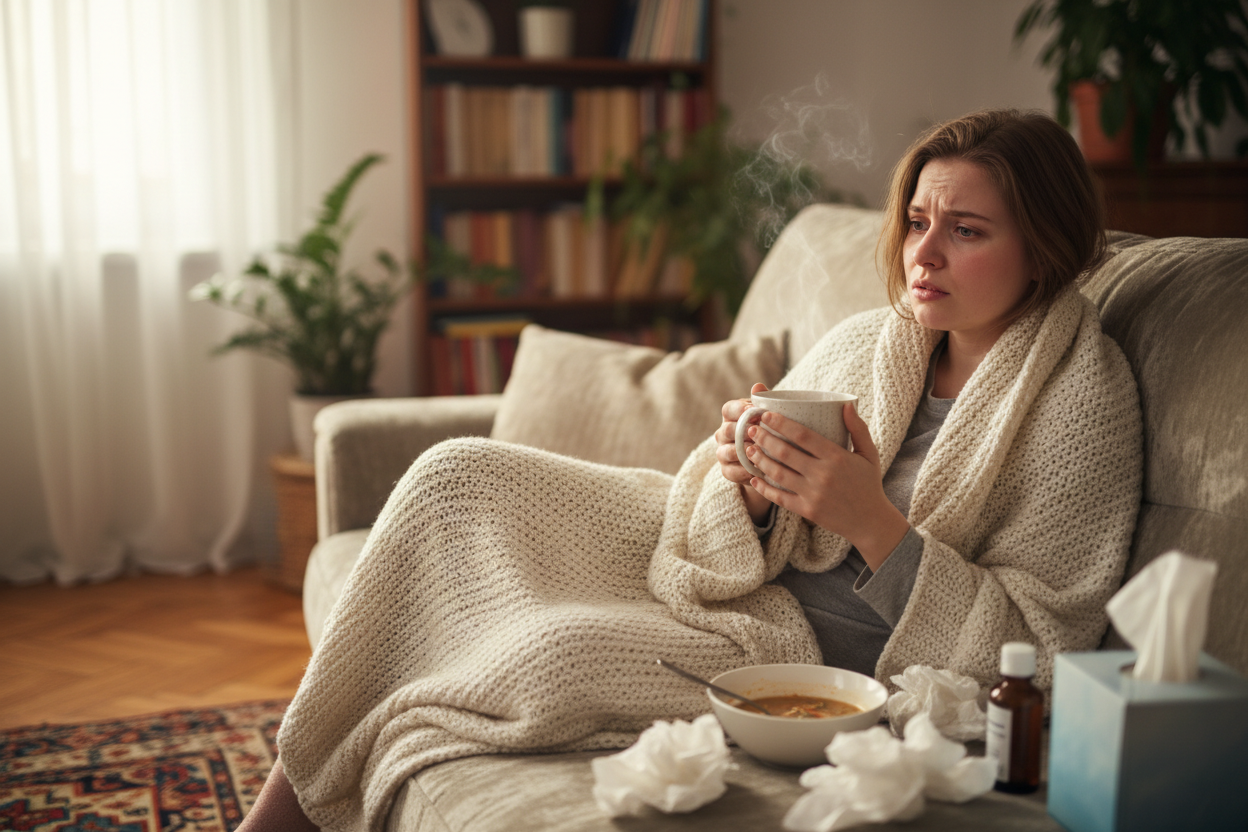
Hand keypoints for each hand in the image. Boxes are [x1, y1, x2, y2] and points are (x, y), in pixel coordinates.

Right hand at [715, 382, 774, 523]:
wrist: (770, 461)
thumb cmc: (770, 431)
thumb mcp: (769, 417)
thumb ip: (764, 402)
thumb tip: (758, 386)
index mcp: (732, 416)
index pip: (728, 409)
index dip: (738, 409)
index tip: (752, 410)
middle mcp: (723, 433)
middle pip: (726, 430)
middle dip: (741, 432)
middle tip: (757, 433)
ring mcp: (723, 452)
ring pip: (727, 452)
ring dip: (743, 452)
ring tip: (759, 453)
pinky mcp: (727, 471)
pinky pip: (732, 472)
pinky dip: (745, 471)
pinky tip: (759, 470)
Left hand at [741, 401, 909, 569]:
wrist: (871, 521)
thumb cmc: (869, 483)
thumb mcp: (869, 453)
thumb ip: (858, 428)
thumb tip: (847, 404)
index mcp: (837, 457)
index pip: (803, 435)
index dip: (781, 424)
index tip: (766, 415)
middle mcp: (823, 475)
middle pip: (786, 453)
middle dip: (764, 439)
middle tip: (750, 430)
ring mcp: (814, 494)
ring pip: (779, 474)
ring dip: (760, 461)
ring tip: (749, 450)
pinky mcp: (807, 510)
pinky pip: (780, 498)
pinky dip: (764, 488)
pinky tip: (753, 478)